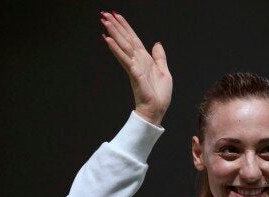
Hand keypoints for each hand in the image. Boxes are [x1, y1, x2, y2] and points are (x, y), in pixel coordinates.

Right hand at [100, 11, 172, 125]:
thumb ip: (160, 57)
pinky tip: (108, 40)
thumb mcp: (164, 71)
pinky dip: (117, 49)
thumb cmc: (159, 95)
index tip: (116, 16)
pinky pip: (124, 59)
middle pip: (126, 39)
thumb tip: (157, 44)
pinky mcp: (134, 74)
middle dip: (116, 26)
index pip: (133, 39)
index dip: (125, 27)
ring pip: (123, 46)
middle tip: (104, 14)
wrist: (157, 110)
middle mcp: (138, 61)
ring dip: (114, 33)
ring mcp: (134, 67)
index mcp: (145, 59)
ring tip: (105, 22)